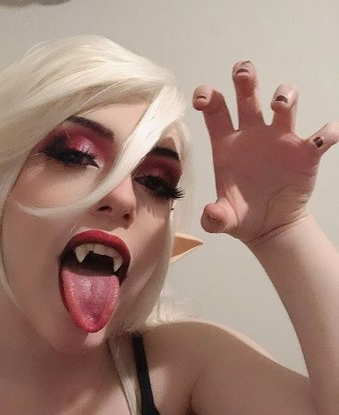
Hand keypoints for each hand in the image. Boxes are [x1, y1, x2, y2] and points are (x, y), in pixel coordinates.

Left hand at [194, 61, 338, 245]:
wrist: (269, 227)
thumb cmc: (242, 216)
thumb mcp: (224, 220)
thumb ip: (214, 217)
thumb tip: (211, 215)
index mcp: (227, 145)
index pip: (216, 111)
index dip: (208, 97)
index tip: (202, 96)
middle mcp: (252, 135)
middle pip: (249, 95)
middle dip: (246, 78)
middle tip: (243, 72)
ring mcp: (279, 140)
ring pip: (284, 104)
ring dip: (285, 96)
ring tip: (279, 105)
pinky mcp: (305, 154)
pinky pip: (321, 136)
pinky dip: (327, 132)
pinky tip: (324, 137)